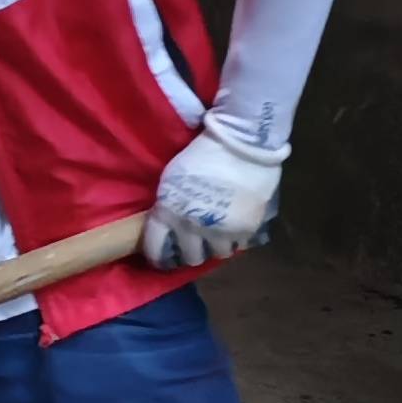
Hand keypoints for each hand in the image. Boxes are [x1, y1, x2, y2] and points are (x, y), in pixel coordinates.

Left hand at [142, 125, 282, 268]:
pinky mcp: (246, 229)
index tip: (158, 258)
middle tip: (193, 245)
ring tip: (217, 235)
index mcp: (169, 212)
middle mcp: (193, 227)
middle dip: (189, 252)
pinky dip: (235, 239)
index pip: (155, 247)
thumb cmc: (201, 154)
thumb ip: (168, 205)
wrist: (241, 144)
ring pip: (216, 254)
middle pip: (190, 257)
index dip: (156, 255)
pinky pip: (239, 244)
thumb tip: (168, 224)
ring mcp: (221, 231)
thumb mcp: (172, 179)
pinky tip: (234, 227)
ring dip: (215, 246)